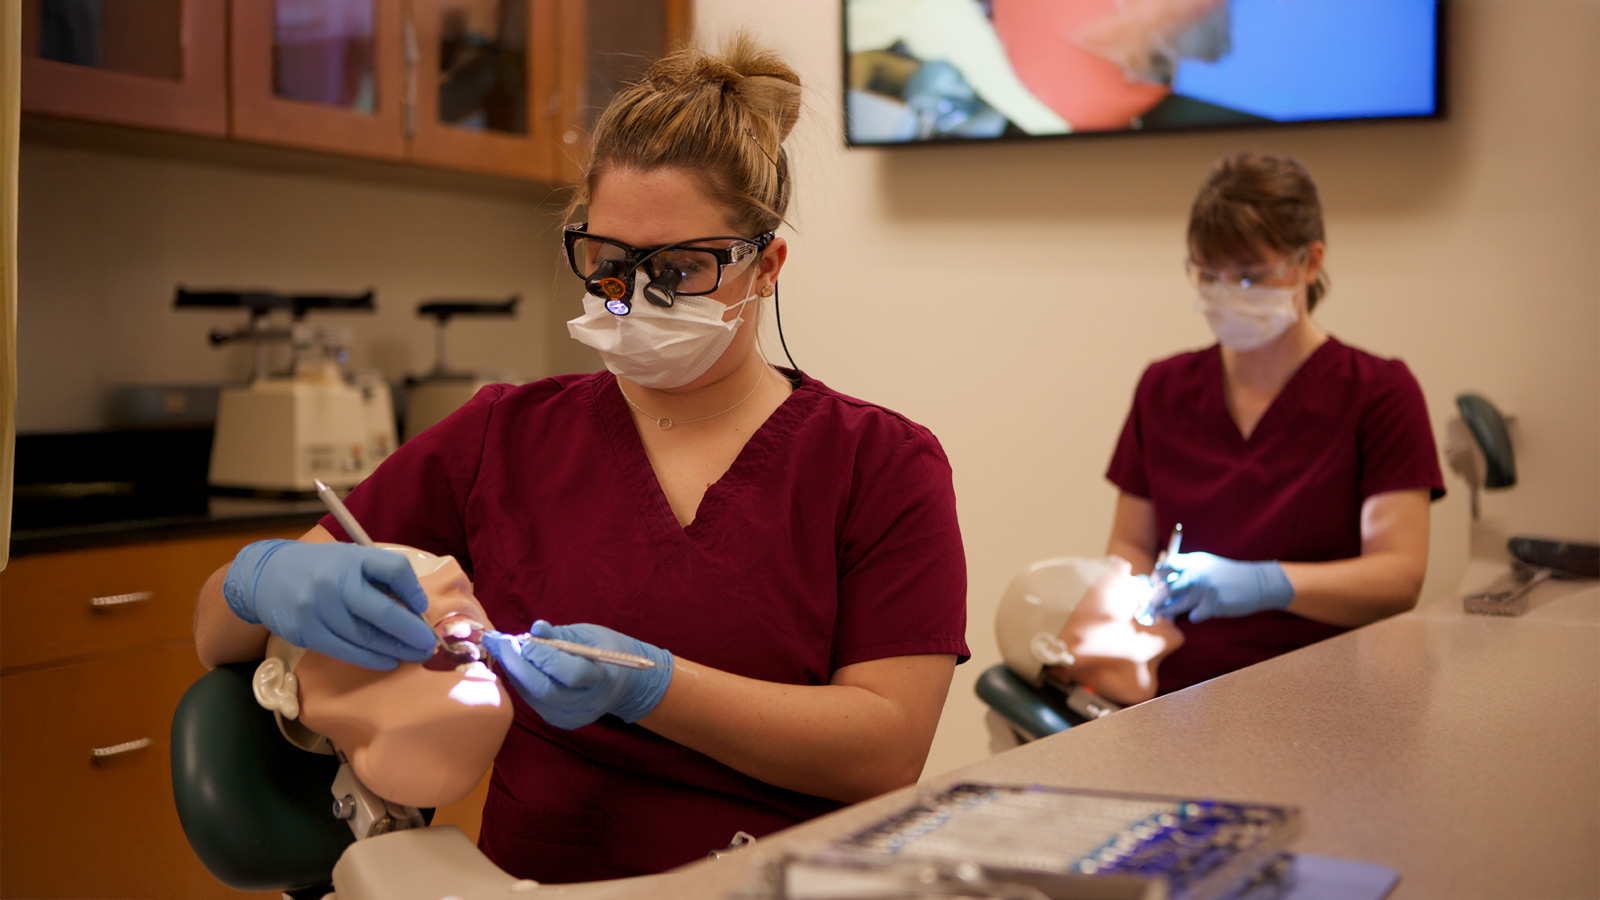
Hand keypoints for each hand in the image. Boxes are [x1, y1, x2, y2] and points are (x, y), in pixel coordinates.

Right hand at [223, 540, 436, 669]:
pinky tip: (388, 661)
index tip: (423, 606)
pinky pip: (345, 650)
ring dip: (395, 650)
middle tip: (429, 644)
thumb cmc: (320, 568)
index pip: (394, 569)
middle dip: (411, 632)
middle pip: (382, 612)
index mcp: (352, 558)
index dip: (414, 589)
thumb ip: (379, 578)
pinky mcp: (305, 631)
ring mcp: (318, 609)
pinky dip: (371, 659)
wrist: (265, 576)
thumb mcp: (350, 559)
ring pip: (365, 637)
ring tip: (415, 655)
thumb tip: (415, 607)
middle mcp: (334, 582)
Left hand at [482, 621, 672, 729]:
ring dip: (513, 671)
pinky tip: (514, 664)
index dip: (543, 656)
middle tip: (499, 642)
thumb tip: (535, 629)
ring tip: (501, 648)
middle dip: (517, 664)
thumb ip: (561, 634)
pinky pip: (532, 701)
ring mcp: (571, 717)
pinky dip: (520, 681)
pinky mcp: (558, 721)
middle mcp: (586, 704)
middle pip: (544, 690)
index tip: (520, 638)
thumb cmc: (605, 651)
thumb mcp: (589, 636)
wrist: (621, 683)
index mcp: (602, 679)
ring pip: (532, 697)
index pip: (569, 672)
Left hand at [1151, 552, 1294, 622]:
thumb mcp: (1206, 564)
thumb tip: (1161, 581)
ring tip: (1162, 615)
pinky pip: (1193, 615)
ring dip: (1167, 612)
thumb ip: (1186, 569)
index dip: (1156, 577)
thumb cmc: (1227, 575)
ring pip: (1176, 606)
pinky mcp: (1212, 606)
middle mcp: (1197, 575)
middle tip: (1151, 606)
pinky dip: (1193, 616)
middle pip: (1166, 589)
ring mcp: (1204, 591)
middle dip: (1155, 600)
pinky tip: (1198, 613)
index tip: (1153, 585)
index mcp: (1194, 562)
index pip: (1166, 566)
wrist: (1257, 583)